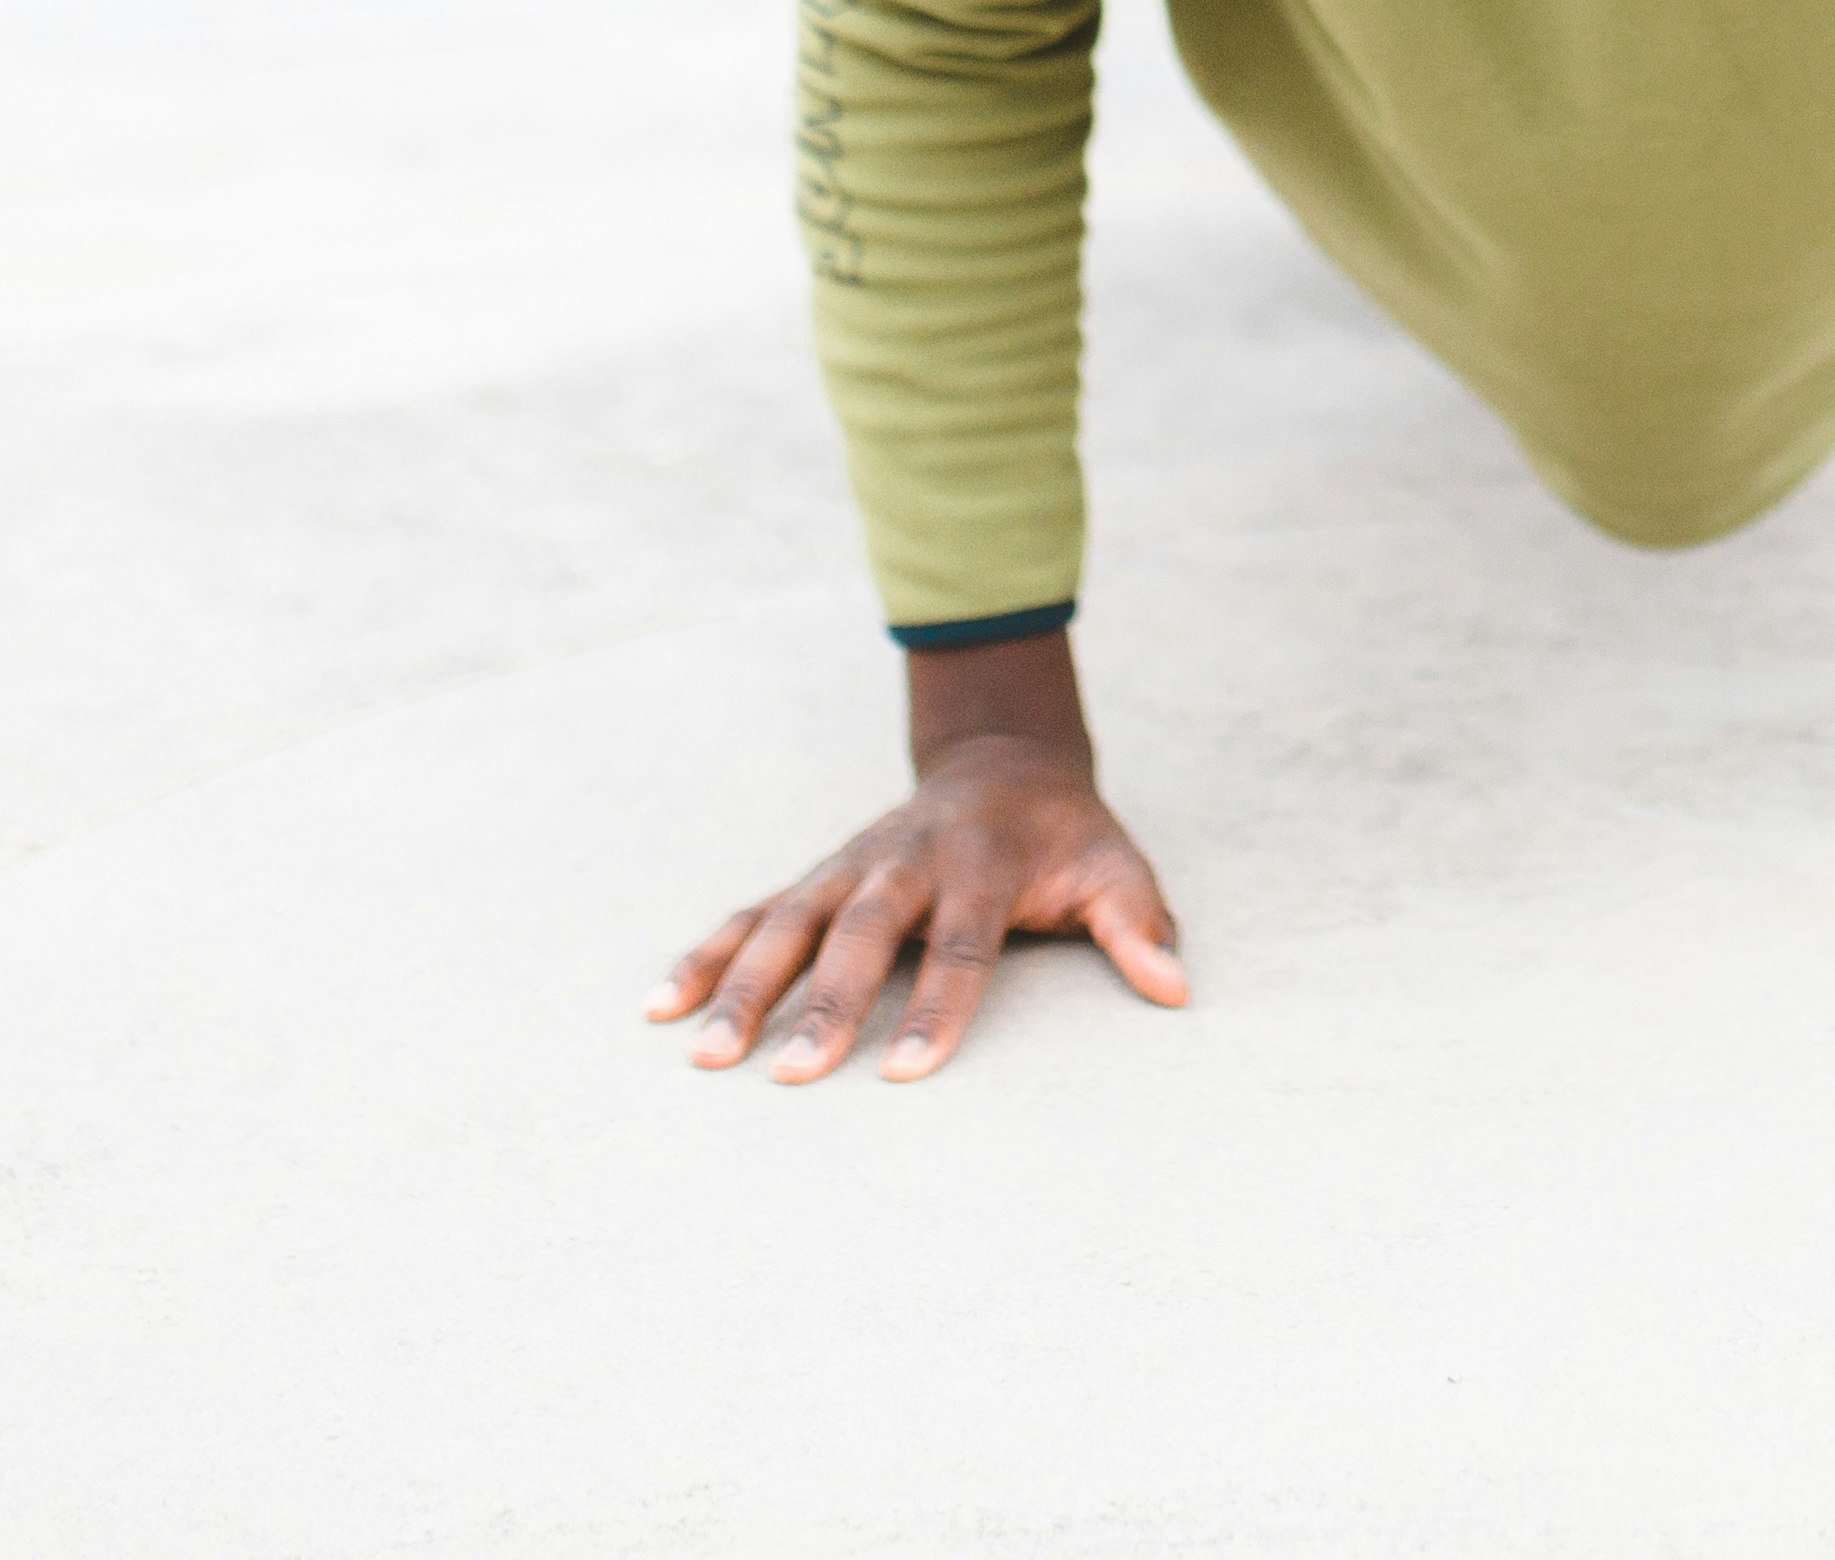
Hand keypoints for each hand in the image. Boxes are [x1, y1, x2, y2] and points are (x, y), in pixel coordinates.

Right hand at [646, 632, 1185, 1083]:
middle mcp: (904, 860)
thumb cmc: (1063, 833)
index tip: (906, 1074)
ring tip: (706, 1057)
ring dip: (745, 987)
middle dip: (826, 1004)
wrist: (1003, 759)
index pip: (963, 943)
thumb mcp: (1114, 865)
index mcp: (982, 861)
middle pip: (861, 934)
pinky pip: (752, 916)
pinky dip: (705, 957)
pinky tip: (660, 1006)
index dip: (939, 1008)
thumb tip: (1174, 988)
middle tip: (793, 1076)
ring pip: (788, 924)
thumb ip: (1137, 923)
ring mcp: (850, 867)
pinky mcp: (817, 877)